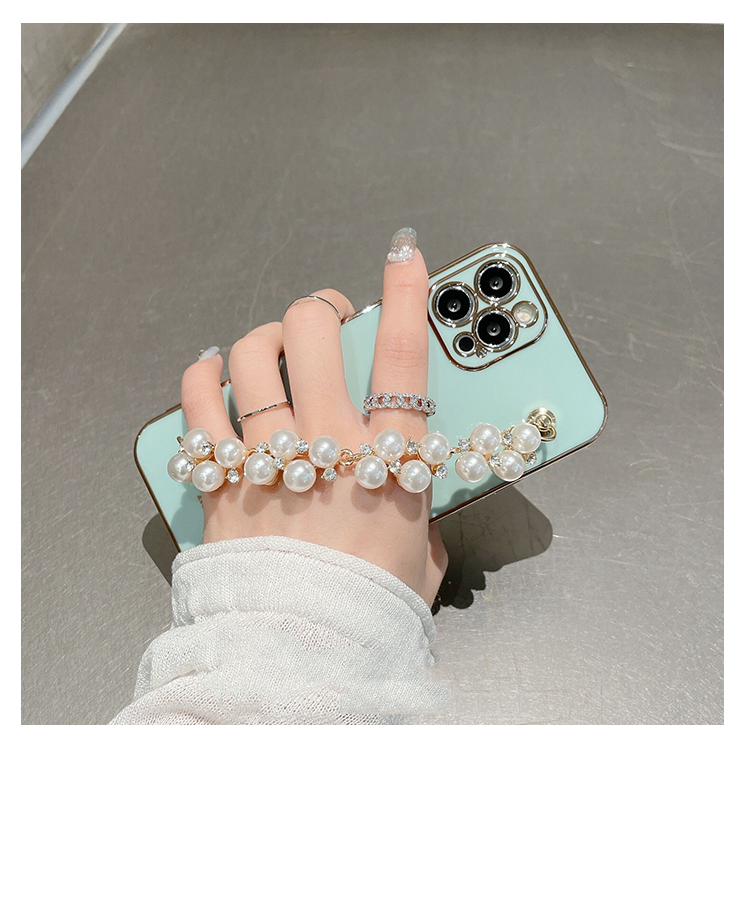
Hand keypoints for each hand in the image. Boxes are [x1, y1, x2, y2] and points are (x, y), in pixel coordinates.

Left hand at [179, 231, 447, 603]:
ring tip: (272, 346)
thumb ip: (422, 518)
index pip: (402, 354)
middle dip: (319, 307)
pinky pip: (200, 404)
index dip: (404, 292)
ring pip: (255, 356)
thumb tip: (416, 507)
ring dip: (265, 337)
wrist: (305, 653)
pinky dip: (204, 375)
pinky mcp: (223, 480)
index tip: (402, 255)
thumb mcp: (423, 557)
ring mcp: (271, 458)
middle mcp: (330, 445)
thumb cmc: (368, 609)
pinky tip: (215, 370)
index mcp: (390, 461)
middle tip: (325, 316)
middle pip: (315, 334)